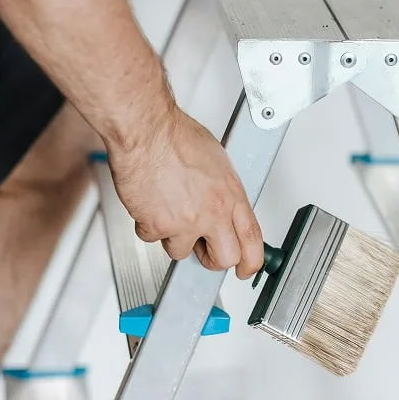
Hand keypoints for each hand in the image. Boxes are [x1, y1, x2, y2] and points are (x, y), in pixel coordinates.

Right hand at [106, 106, 263, 279]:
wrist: (146, 131)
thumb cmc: (175, 136)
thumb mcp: (216, 160)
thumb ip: (222, 189)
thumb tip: (222, 204)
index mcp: (231, 194)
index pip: (252, 239)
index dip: (251, 261)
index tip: (245, 269)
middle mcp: (213, 212)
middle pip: (225, 258)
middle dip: (212, 259)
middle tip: (202, 249)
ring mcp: (186, 221)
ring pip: (181, 251)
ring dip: (172, 236)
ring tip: (166, 208)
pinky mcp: (159, 226)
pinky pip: (152, 238)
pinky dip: (147, 224)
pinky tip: (149, 202)